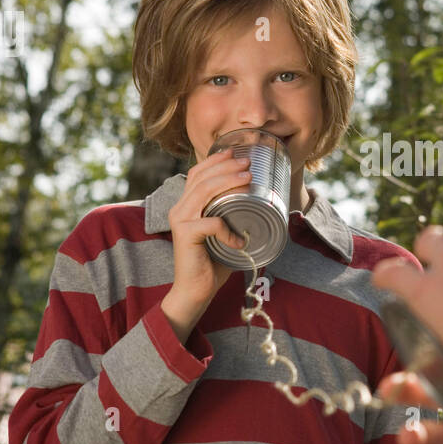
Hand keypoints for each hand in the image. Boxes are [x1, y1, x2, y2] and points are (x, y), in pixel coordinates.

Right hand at [161, 149, 252, 338]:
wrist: (195, 291)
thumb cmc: (213, 263)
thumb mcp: (225, 234)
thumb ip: (235, 218)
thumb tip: (262, 204)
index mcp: (186, 205)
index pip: (197, 174)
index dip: (215, 160)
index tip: (235, 152)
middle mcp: (179, 209)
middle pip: (201, 178)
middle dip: (226, 166)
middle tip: (248, 163)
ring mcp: (180, 221)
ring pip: (204, 192)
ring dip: (228, 182)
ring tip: (248, 178)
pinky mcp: (185, 235)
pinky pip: (212, 223)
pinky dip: (229, 230)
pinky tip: (241, 241)